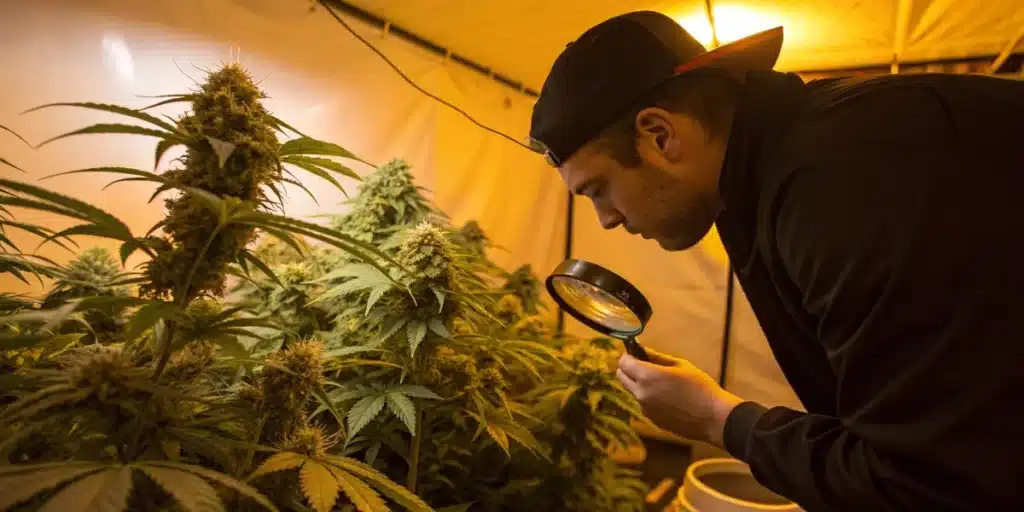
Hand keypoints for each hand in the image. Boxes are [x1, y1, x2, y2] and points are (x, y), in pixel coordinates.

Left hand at [616, 348, 743, 447]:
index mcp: (647, 377)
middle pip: (621, 377)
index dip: (628, 356)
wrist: (713, 418)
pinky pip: (644, 403)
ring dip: (639, 384)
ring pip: (633, 391)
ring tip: (662, 383)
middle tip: (643, 365)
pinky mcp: (652, 420)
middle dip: (628, 369)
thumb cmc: (700, 387)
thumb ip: (657, 357)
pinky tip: (669, 398)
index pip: (623, 363)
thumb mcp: (680, 365)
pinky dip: (649, 397)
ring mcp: (645, 409)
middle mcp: (641, 394)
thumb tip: (642, 350)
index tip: (636, 353)